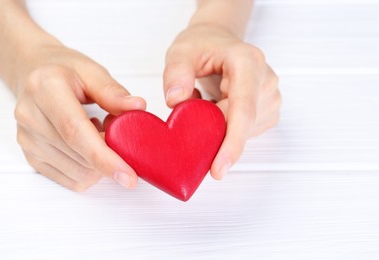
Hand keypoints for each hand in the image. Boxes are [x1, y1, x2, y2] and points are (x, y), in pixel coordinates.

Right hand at [14, 44, 145, 190]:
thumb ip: (113, 92)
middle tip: (118, 133)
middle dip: (110, 157)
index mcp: (46, 89)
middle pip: (79, 156)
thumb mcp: (92, 71)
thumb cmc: (64, 71)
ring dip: (99, 162)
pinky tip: (86, 145)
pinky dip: (89, 169)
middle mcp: (31, 117)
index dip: (104, 158)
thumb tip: (137, 107)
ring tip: (97, 132)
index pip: (75, 132)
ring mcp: (28, 140)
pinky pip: (70, 179)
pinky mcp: (31, 156)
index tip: (128, 175)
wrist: (34, 73)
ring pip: (77, 173)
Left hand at [163, 24, 280, 179]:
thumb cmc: (202, 45)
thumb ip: (176, 73)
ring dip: (219, 129)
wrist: (218, 42)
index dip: (231, 143)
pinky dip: (226, 129)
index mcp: (248, 62)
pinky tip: (216, 109)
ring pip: (243, 132)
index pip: (243, 109)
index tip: (217, 169)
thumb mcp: (181, 51)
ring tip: (205, 101)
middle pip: (242, 125)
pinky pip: (245, 133)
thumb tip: (176, 101)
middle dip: (215, 136)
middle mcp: (266, 80)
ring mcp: (270, 97)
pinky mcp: (267, 111)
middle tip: (188, 126)